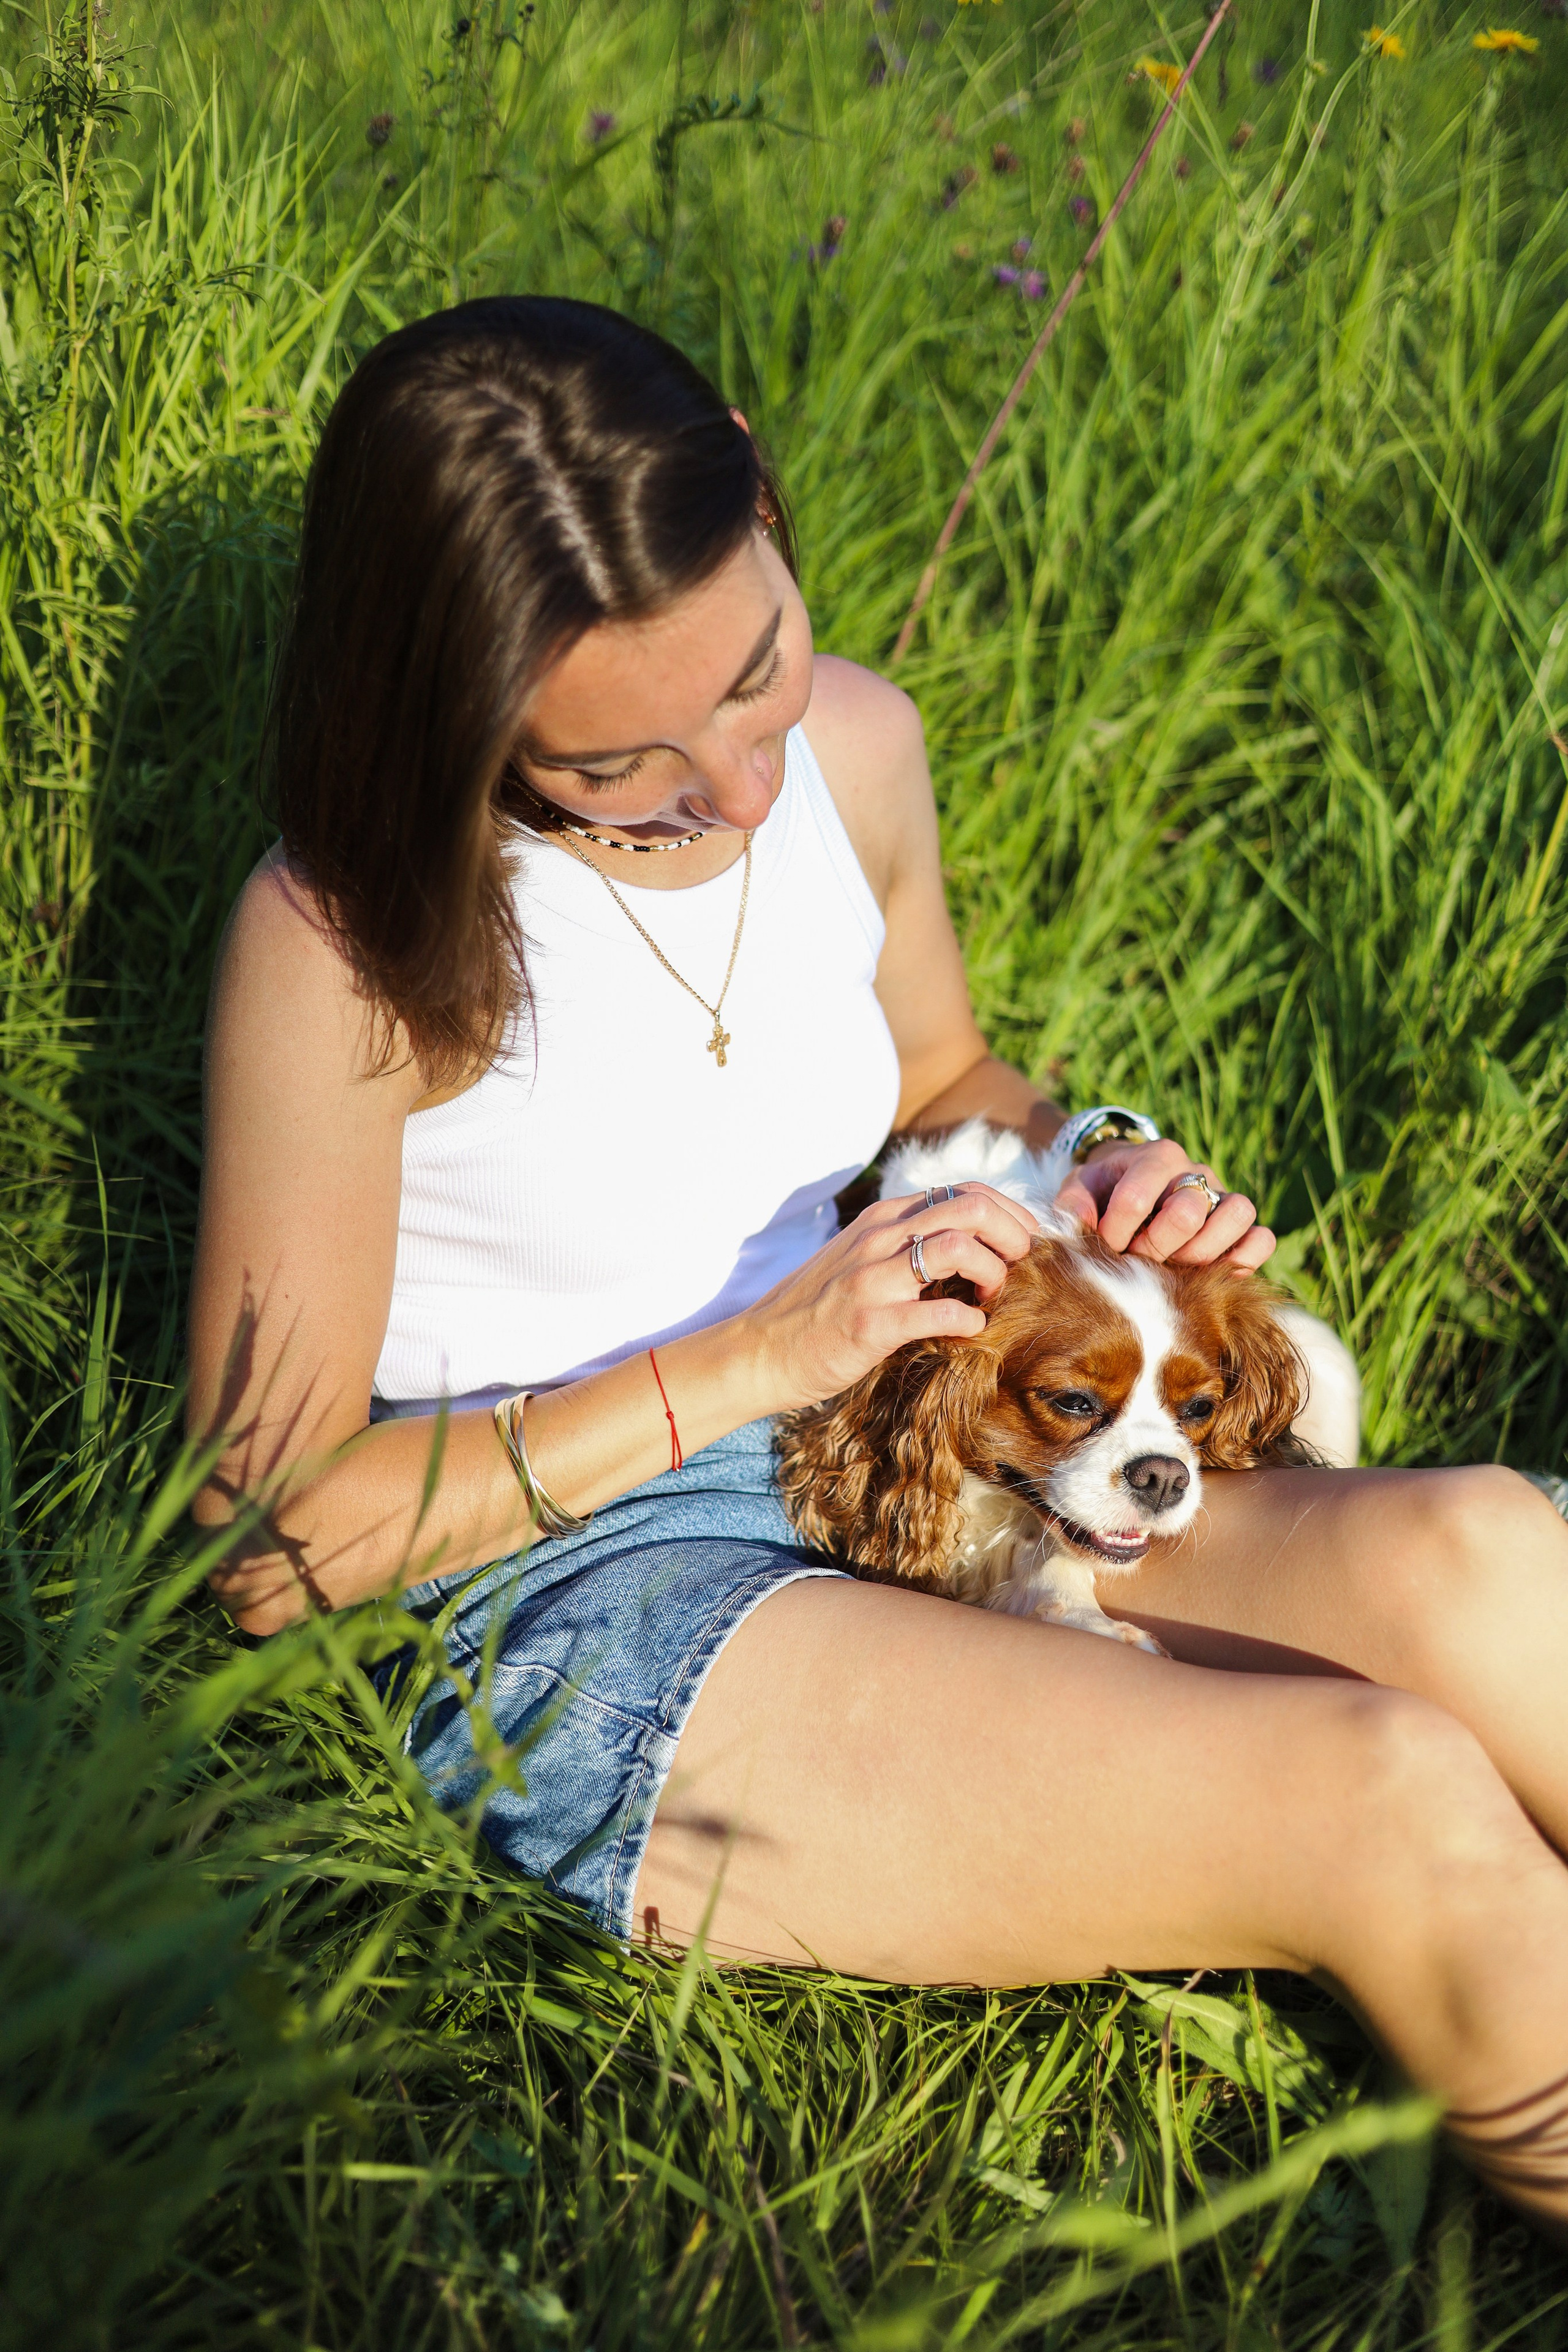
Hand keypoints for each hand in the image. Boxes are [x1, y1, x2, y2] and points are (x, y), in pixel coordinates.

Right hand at [739, 1183, 1039, 1412]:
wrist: (762, 1351)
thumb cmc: (819, 1309)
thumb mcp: (862, 1258)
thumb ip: (907, 1244)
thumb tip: (971, 1245)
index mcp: (884, 1219)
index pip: (965, 1191)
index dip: (1009, 1214)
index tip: (1022, 1244)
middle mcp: (880, 1238)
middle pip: (972, 1208)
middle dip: (1013, 1236)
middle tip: (1019, 1269)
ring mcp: (874, 1279)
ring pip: (960, 1248)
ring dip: (993, 1273)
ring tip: (992, 1297)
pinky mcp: (871, 1324)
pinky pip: (939, 1311)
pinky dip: (968, 1320)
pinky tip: (969, 1330)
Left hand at [1055, 1138, 1274, 1269]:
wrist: (1133, 1182)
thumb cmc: (1106, 1189)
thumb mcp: (1081, 1186)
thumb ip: (1073, 1202)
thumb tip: (1081, 1223)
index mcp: (1155, 1156)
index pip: (1135, 1199)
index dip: (1114, 1233)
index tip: (1104, 1245)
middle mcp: (1195, 1171)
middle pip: (1188, 1210)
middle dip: (1155, 1246)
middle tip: (1137, 1258)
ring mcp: (1223, 1195)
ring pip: (1238, 1214)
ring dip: (1201, 1252)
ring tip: (1174, 1266)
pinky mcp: (1240, 1224)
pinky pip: (1262, 1239)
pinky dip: (1244, 1259)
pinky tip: (1212, 1274)